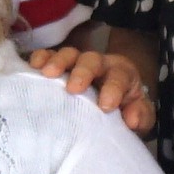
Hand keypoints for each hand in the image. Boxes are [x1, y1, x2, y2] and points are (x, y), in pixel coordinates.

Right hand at [26, 40, 154, 131]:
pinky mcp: (59, 66)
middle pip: (92, 60)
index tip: (106, 106)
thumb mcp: (140, 115)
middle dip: (83, 72)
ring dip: (59, 62)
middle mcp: (100, 64)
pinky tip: (33, 66)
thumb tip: (132, 119)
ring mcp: (77, 63)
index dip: (113, 89)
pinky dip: (42, 58)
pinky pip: (50, 56)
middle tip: (73, 88)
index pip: (119, 76)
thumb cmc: (125, 109)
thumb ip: (141, 116)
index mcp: (122, 75)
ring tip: (47, 74)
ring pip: (69, 55)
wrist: (113, 101)